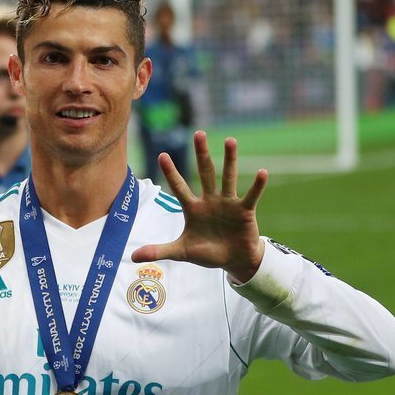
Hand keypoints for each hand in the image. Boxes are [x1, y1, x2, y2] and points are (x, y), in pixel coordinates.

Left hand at [131, 131, 267, 282]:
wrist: (233, 261)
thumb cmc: (207, 253)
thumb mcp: (181, 252)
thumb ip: (159, 251)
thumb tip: (132, 257)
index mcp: (193, 208)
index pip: (179, 187)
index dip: (171, 172)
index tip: (162, 154)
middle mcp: (210, 200)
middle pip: (205, 173)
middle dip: (201, 154)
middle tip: (198, 133)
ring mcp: (228, 203)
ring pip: (228, 177)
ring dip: (230, 160)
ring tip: (230, 140)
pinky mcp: (244, 211)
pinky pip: (251, 195)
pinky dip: (257, 185)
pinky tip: (262, 172)